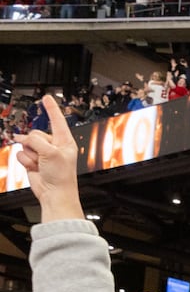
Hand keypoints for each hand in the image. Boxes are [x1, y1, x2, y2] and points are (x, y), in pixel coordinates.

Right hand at [15, 95, 82, 221]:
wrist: (54, 193)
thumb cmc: (61, 175)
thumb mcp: (51, 153)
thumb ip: (37, 141)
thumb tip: (23, 139)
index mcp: (65, 141)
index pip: (57, 120)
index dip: (51, 108)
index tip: (47, 97)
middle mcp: (54, 146)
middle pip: (35, 134)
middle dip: (35, 145)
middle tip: (43, 157)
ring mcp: (42, 153)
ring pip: (26, 144)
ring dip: (30, 155)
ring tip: (40, 164)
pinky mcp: (32, 160)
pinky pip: (21, 154)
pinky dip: (25, 161)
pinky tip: (35, 168)